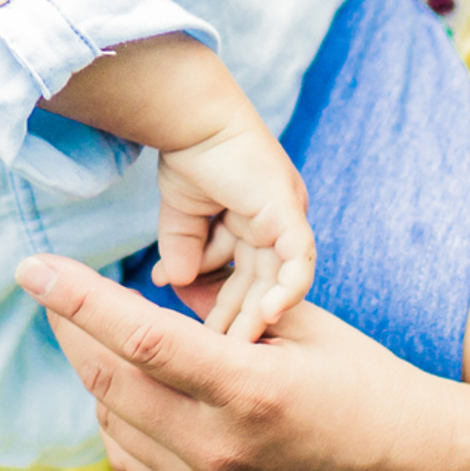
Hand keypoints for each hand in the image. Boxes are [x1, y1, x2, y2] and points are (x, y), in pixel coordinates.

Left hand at [16, 253, 443, 470]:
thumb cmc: (367, 383)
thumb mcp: (300, 326)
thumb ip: (224, 304)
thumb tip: (159, 274)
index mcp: (249, 389)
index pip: (138, 336)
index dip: (75, 297)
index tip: (31, 265)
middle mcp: (220, 446)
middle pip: (108, 377)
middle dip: (71, 326)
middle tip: (53, 286)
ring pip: (111, 418)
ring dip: (98, 371)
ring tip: (110, 333)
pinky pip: (130, 459)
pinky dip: (117, 417)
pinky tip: (134, 388)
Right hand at [154, 120, 315, 344]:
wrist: (191, 119)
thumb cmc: (189, 154)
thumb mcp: (181, 215)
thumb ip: (182, 249)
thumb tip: (172, 283)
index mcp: (256, 222)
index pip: (244, 276)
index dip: (223, 306)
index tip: (203, 336)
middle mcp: (276, 223)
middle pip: (261, 284)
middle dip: (239, 318)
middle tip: (220, 351)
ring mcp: (286, 218)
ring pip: (279, 280)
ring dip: (258, 313)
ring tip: (240, 345)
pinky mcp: (289, 213)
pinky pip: (298, 259)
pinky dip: (287, 289)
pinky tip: (268, 315)